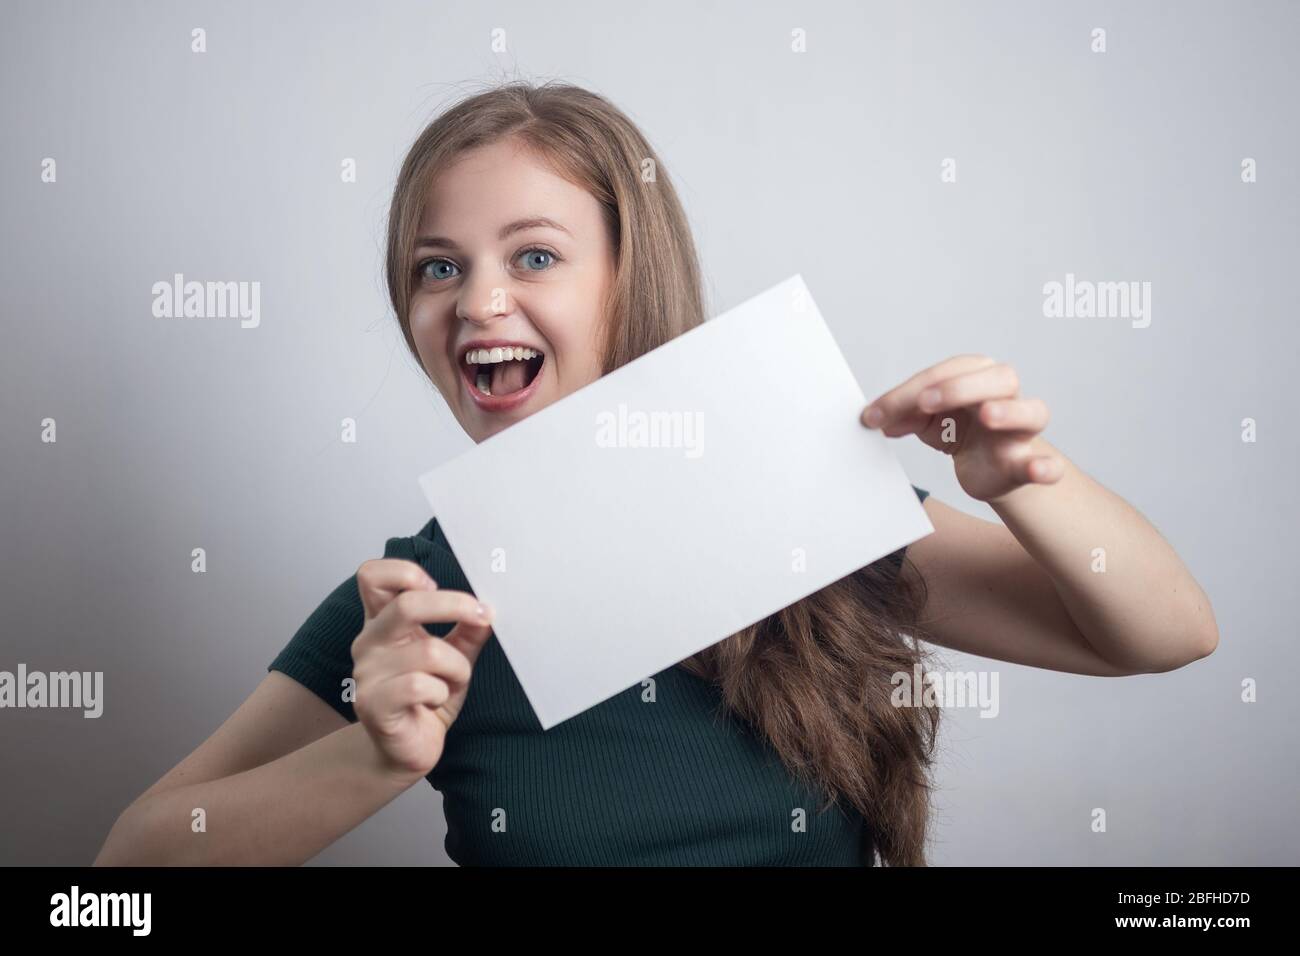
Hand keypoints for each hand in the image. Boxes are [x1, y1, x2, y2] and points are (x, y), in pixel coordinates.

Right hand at [350, 559, 494, 780]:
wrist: (405, 750)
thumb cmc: (427, 698)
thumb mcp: (454, 658)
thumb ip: (468, 631)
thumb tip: (488, 610)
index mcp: (382, 622)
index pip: (372, 575)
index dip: (405, 572)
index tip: (435, 586)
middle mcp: (369, 642)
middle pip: (406, 604)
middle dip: (454, 606)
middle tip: (483, 616)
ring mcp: (367, 673)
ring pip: (429, 651)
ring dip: (457, 668)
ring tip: (453, 682)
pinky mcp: (373, 704)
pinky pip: (420, 685)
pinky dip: (441, 692)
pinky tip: (435, 701)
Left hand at [860, 354, 1064, 502]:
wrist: (989, 468)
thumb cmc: (958, 431)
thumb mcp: (926, 419)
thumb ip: (903, 414)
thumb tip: (875, 418)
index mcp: (976, 377)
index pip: (947, 373)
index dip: (911, 390)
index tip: (877, 412)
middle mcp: (1005, 397)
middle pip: (999, 378)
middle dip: (961, 387)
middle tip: (926, 403)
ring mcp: (1020, 430)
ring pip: (1032, 411)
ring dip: (1009, 412)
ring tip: (988, 416)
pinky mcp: (1026, 463)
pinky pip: (1046, 463)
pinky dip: (1046, 467)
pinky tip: (1040, 469)